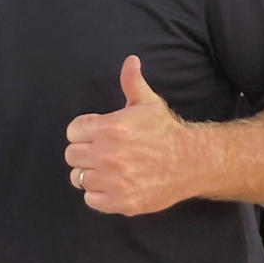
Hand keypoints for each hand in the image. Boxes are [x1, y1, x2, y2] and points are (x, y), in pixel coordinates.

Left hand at [65, 55, 191, 215]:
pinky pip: (90, 200)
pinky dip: (98, 194)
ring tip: (106, 168)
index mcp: (110, 128)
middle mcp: (109, 155)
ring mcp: (115, 181)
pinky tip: (112, 184)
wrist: (192, 162)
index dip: (83, 131)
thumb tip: (131, 60)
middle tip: (100, 151)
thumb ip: (132, 81)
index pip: (72, 131)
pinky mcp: (122, 202)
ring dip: (89, 173)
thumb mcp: (148, 102)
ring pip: (78, 178)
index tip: (96, 133)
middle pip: (71, 155)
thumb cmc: (165, 131)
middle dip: (84, 151)